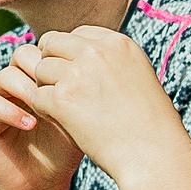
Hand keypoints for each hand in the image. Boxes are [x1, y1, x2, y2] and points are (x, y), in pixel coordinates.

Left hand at [0, 27, 185, 188]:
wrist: (154, 155)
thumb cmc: (149, 125)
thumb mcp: (138, 78)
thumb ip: (111, 63)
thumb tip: (81, 59)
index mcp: (119, 44)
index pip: (77, 34)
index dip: (70, 55)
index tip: (77, 76)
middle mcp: (97, 52)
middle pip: (52, 44)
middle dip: (52, 65)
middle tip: (62, 91)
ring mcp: (78, 73)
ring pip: (41, 69)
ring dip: (46, 88)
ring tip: (63, 108)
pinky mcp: (62, 99)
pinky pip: (37, 96)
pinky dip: (43, 110)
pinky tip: (58, 121)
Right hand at [0, 60, 83, 189]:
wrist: (43, 184)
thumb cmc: (66, 149)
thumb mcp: (80, 117)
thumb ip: (84, 91)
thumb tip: (105, 66)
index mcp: (39, 76)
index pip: (46, 49)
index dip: (60, 60)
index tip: (79, 79)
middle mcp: (17, 82)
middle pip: (23, 54)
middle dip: (43, 70)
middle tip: (60, 89)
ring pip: (5, 75)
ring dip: (27, 89)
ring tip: (46, 108)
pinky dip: (9, 111)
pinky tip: (30, 124)